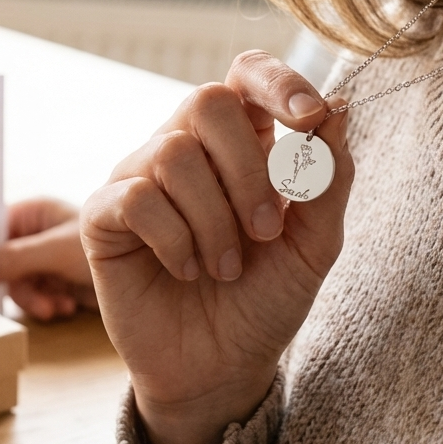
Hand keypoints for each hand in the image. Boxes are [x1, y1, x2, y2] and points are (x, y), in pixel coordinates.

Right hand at [0, 198, 96, 320]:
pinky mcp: (57, 281)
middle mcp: (37, 234)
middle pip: (2, 259)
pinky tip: (67, 306)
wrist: (142, 278)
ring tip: (54, 307)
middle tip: (26, 298)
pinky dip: (47, 304)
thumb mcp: (57, 251)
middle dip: (14, 283)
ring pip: (17, 283)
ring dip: (33, 299)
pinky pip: (35, 296)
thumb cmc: (107, 247)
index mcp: (35, 213)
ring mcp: (46, 259)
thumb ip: (16, 258)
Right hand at [81, 51, 353, 443]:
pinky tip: (186, 269)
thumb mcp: (314, 245)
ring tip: (226, 267)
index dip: (278, 82)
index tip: (310, 118)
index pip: (247, 74)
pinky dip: (174, 239)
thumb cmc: (264, 300)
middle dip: (246, 169)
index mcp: (241, 143)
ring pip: (174, 153)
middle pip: (208, 101)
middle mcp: (186, 147)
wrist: (219, 369)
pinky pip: (136, 197)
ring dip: (213, 219)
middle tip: (265, 231)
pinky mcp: (104, 215)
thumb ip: (328, 180)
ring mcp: (141, 177)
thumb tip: (338, 109)